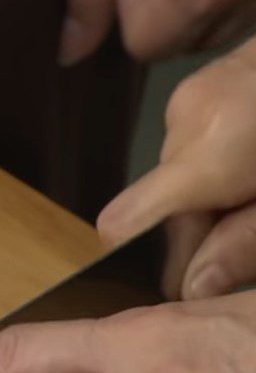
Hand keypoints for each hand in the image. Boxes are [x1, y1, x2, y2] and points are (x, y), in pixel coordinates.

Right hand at [98, 34, 255, 298]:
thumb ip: (248, 244)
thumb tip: (192, 287)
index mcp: (211, 152)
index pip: (130, 217)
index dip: (138, 254)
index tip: (164, 279)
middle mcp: (186, 120)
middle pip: (163, 203)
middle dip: (196, 233)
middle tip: (243, 246)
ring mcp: (191, 97)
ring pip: (177, 176)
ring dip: (208, 200)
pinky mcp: (202, 85)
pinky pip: (190, 146)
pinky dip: (213, 168)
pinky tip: (251, 167)